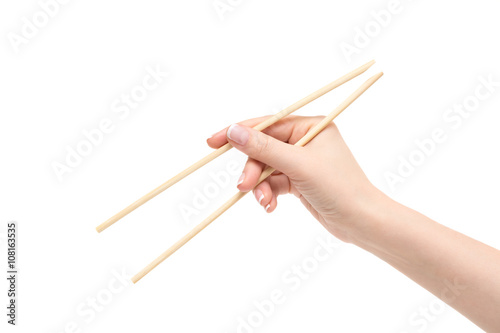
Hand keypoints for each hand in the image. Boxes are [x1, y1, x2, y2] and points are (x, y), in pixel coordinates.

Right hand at [207, 115, 380, 242]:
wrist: (361, 222)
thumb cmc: (339, 187)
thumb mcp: (298, 165)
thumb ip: (264, 148)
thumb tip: (234, 131)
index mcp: (310, 126)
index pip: (267, 124)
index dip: (239, 132)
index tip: (213, 142)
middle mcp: (305, 141)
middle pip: (263, 149)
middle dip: (253, 169)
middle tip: (243, 186)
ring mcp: (302, 162)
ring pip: (267, 169)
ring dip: (260, 185)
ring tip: (262, 201)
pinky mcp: (299, 182)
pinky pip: (274, 184)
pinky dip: (268, 194)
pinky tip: (269, 206)